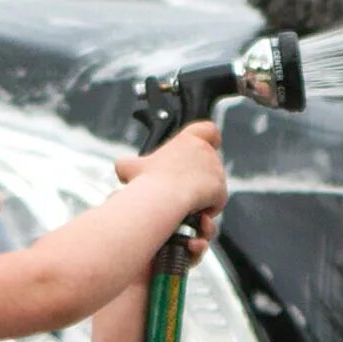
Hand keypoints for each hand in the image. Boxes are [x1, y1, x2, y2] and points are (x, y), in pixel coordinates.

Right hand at [115, 120, 226, 256]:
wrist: (161, 198)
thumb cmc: (146, 182)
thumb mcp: (130, 168)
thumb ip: (128, 165)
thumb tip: (122, 168)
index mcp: (186, 140)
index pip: (208, 129)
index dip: (210, 137)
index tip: (209, 144)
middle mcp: (204, 151)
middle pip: (210, 162)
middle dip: (200, 176)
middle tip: (185, 188)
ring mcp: (215, 170)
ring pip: (214, 184)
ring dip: (203, 193)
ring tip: (186, 203)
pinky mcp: (220, 189)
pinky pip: (217, 201)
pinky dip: (208, 208)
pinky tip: (195, 212)